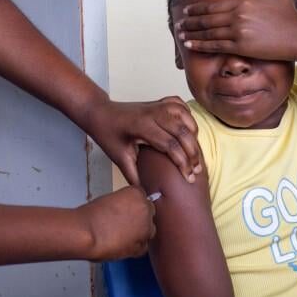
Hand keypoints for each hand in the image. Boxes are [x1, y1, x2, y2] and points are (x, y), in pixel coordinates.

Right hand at [76, 186, 155, 260]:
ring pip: (148, 230)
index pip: (142, 197)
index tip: (127, 210)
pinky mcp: (142, 245)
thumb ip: (123, 203)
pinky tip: (122, 244)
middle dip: (139, 217)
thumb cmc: (91, 216)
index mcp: (137, 193)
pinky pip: (143, 246)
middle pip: (148, 212)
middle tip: (124, 222)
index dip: (133, 205)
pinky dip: (135, 247)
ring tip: (122, 235)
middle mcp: (145, 209)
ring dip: (139, 232)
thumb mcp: (109, 199)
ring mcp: (145, 228)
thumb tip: (126, 211)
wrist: (86, 233)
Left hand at [81, 97, 201, 185]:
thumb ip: (134, 176)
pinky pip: (179, 105)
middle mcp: (152, 112)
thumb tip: (146, 195)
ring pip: (185, 115)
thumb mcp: (119, 157)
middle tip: (197, 170)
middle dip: (193, 153)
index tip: (188, 178)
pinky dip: (188, 116)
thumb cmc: (108, 134)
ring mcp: (156, 105)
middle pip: (182, 131)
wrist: (100, 113)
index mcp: (142, 126)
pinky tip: (189, 129)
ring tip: (195, 152)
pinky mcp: (158, 102)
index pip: (170, 145)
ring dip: (193, 133)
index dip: (183, 163)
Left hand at [176, 0, 296, 60]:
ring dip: (191, 33)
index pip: (213, 5)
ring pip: (208, 32)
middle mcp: (238, 15)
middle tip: (179, 23)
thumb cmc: (289, 16)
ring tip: (181, 34)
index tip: (187, 10)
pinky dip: (200, 45)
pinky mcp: (241, 47)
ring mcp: (238, 31)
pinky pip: (215, 45)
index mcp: (243, 1)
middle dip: (190, 21)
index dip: (197, 8)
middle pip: (207, 18)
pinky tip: (190, 45)